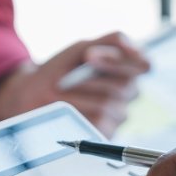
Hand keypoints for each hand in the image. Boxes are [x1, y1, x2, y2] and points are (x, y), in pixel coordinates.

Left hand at [0, 32, 149, 136]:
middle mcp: (129, 93)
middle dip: (93, 76)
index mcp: (129, 71)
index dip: (119, 60)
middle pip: (124, 85)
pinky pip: (97, 122)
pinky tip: (64, 107)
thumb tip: (131, 47)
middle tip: (67, 74)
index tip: (89, 55)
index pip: (143, 65)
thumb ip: (111, 41)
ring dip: (80, 94)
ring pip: (108, 104)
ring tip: (60, 90)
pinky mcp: (106, 134)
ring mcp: (119, 115)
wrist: (32, 96)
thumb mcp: (82, 49)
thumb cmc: (61, 71)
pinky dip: (76, 111)